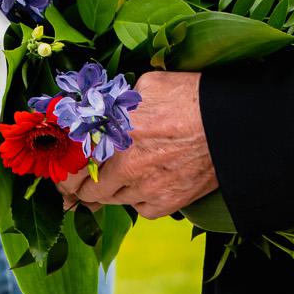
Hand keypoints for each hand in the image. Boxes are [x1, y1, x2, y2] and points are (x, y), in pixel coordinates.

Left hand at [57, 71, 217, 218]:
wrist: (232, 129)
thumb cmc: (191, 99)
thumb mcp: (148, 84)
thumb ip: (119, 100)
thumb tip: (101, 106)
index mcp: (118, 132)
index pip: (76, 158)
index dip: (66, 169)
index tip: (61, 172)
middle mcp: (127, 165)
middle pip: (88, 188)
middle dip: (78, 188)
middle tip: (73, 187)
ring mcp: (146, 188)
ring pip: (111, 200)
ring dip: (106, 193)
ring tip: (104, 187)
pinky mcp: (165, 204)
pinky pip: (139, 209)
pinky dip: (136, 200)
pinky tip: (139, 188)